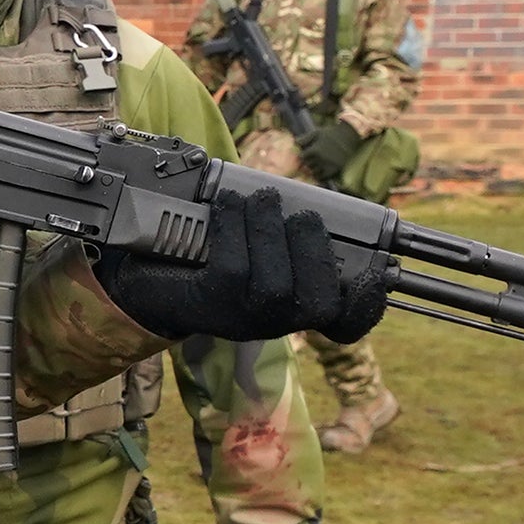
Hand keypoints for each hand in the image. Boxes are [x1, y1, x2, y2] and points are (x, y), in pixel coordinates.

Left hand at [98, 187, 394, 346]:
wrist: (145, 276)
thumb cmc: (212, 253)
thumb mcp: (256, 243)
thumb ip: (288, 230)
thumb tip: (312, 201)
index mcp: (296, 305)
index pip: (346, 320)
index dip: (366, 302)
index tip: (377, 272)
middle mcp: (275, 322)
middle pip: (316, 302)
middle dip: (312, 249)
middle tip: (299, 214)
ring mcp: (243, 319)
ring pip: (274, 285)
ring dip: (270, 232)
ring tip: (263, 201)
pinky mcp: (210, 306)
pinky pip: (233, 269)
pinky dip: (234, 228)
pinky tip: (228, 204)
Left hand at [298, 118, 364, 184]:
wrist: (350, 136)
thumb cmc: (331, 134)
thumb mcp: (317, 132)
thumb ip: (304, 139)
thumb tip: (294, 144)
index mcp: (315, 149)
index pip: (302, 157)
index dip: (304, 156)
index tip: (307, 154)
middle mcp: (321, 158)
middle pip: (308, 166)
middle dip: (309, 162)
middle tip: (315, 158)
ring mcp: (329, 165)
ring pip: (315, 173)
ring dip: (315, 169)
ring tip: (319, 163)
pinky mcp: (336, 169)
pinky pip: (324, 177)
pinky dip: (321, 175)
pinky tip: (323, 170)